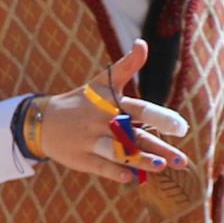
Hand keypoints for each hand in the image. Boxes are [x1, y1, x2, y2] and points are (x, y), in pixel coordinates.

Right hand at [24, 45, 187, 183]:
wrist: (41, 121)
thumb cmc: (80, 102)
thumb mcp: (100, 82)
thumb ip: (127, 65)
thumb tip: (142, 43)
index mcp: (112, 104)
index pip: (140, 110)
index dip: (161, 118)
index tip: (182, 128)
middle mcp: (102, 121)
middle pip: (134, 135)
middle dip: (159, 147)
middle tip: (181, 160)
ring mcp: (91, 140)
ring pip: (118, 151)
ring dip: (139, 160)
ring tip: (161, 167)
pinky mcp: (81, 158)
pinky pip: (100, 166)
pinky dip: (115, 172)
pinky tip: (131, 179)